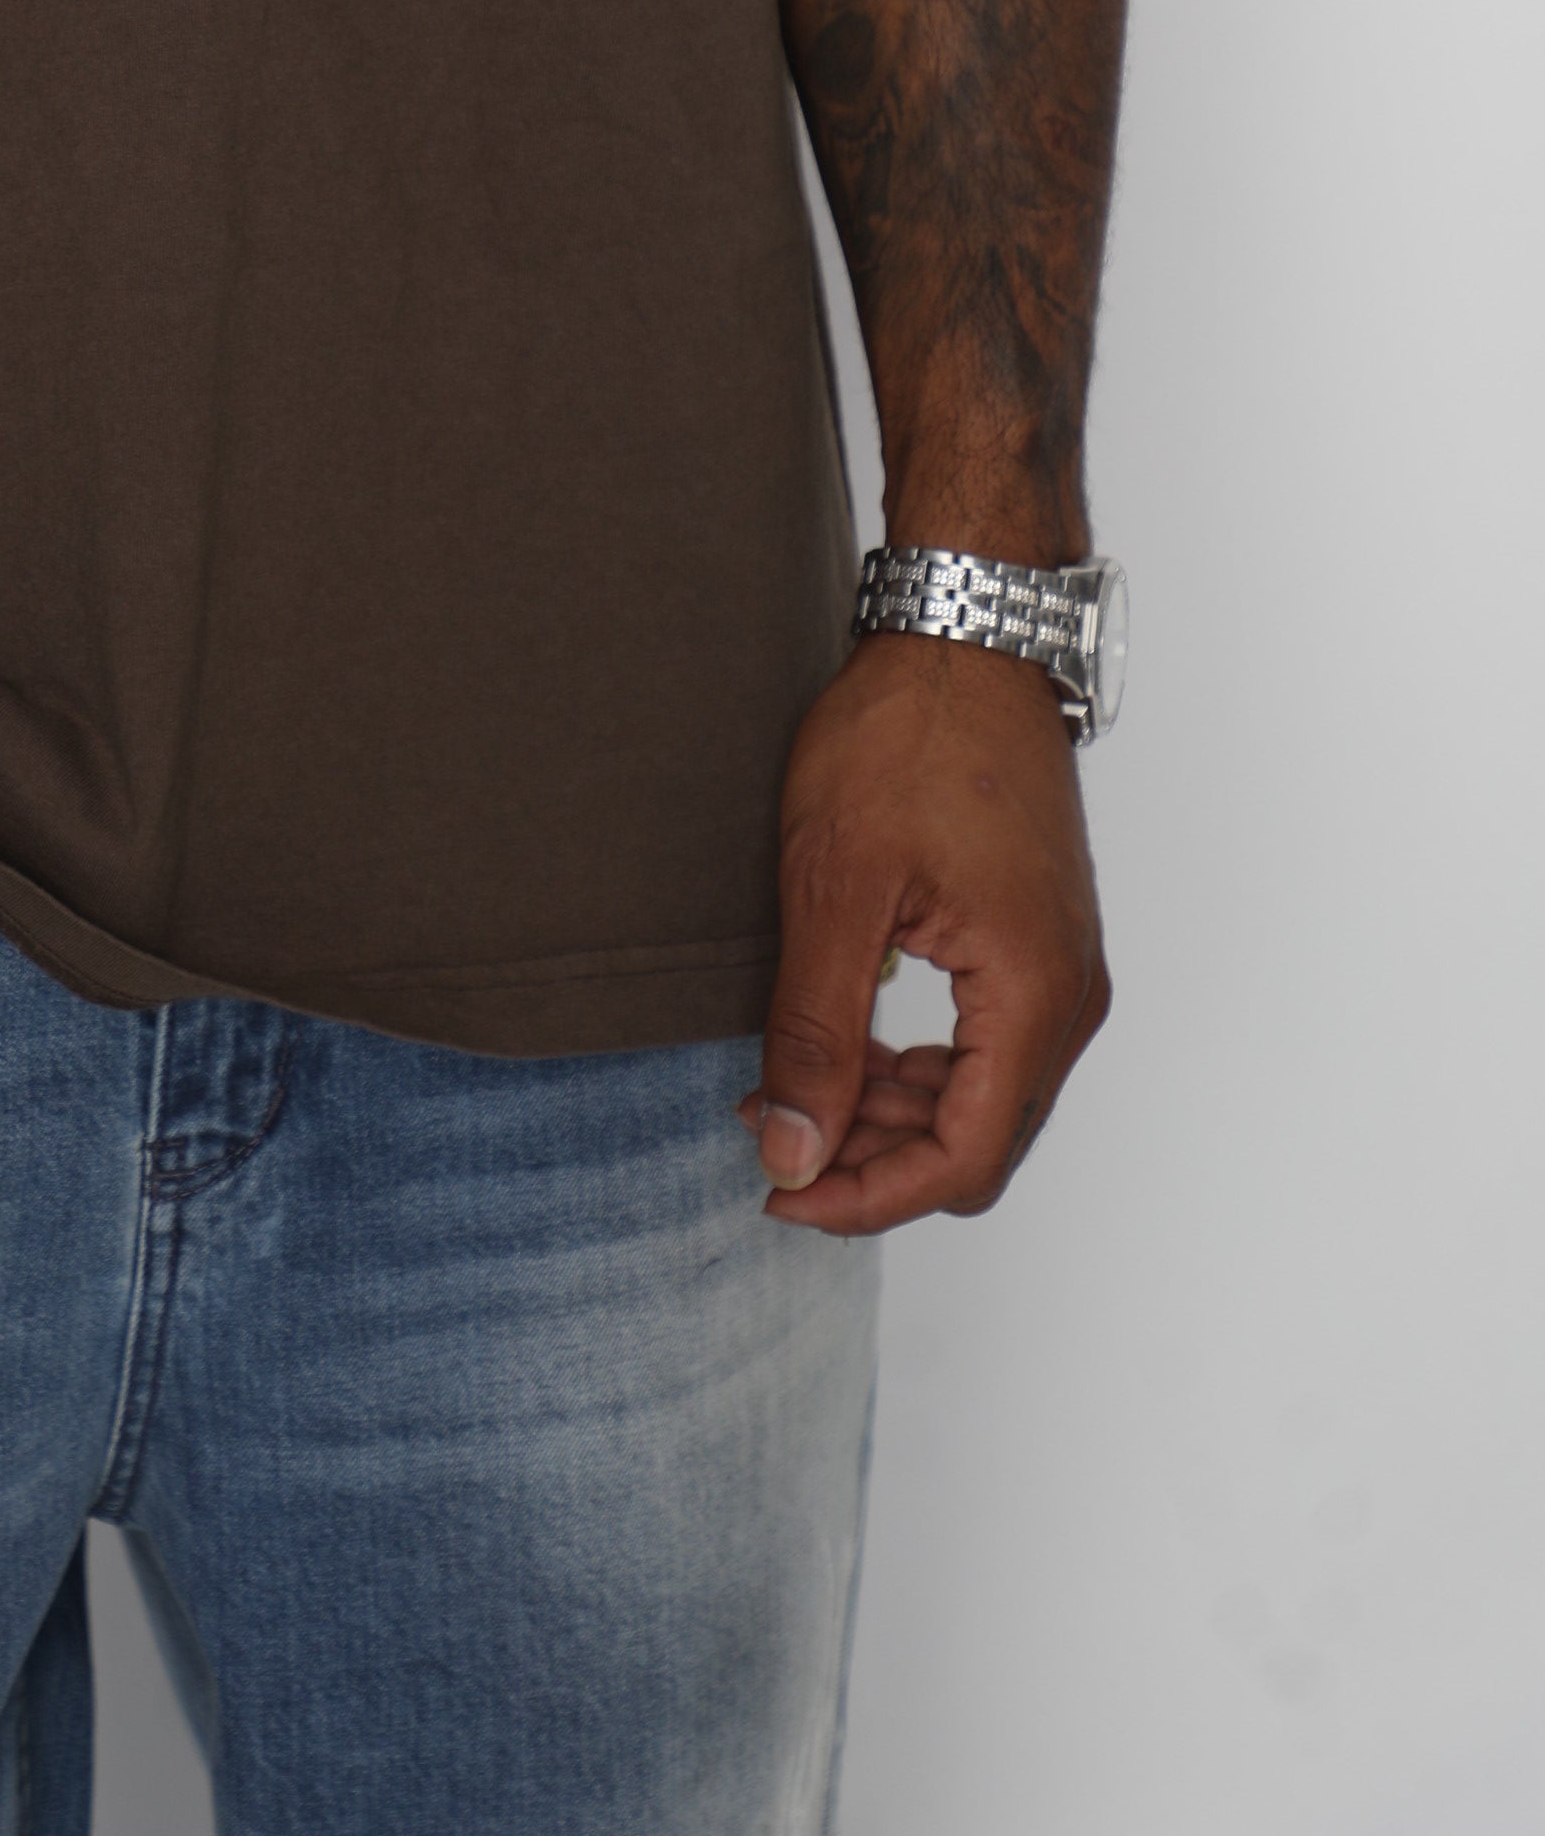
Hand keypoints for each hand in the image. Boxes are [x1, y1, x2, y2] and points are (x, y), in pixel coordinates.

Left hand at [738, 627, 1109, 1232]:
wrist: (964, 637)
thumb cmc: (907, 738)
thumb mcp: (835, 888)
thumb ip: (817, 1031)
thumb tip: (794, 1152)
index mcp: (1034, 997)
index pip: (963, 1160)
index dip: (867, 1198)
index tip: (779, 1190)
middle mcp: (1067, 998)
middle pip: (977, 1141)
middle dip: (871, 1159)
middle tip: (768, 1132)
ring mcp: (1059, 968)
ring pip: (982, 1098)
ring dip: (889, 1112)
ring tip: (790, 1085)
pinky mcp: (1036, 940)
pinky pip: (986, 1044)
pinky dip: (916, 1065)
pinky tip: (846, 1040)